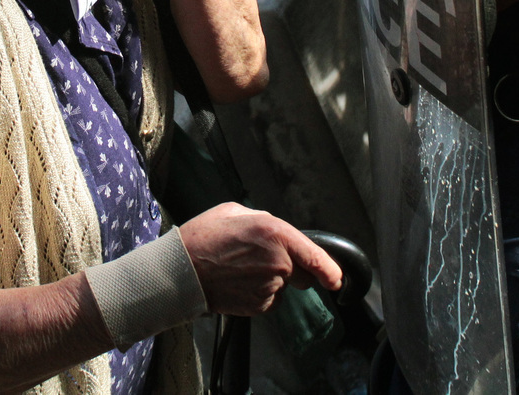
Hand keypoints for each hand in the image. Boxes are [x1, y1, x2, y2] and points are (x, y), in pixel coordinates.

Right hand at [180, 203, 342, 315]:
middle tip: (261, 259)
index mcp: (275, 233)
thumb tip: (275, 233)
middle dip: (292, 267)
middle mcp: (278, 261)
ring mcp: (269, 286)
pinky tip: (238, 281)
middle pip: (302, 273)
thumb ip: (264, 221)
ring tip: (240, 268)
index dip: (331, 270)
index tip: (338, 279)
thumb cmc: (204, 237)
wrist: (180, 272)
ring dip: (271, 279)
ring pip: (282, 285)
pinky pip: (269, 299)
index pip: (315, 256)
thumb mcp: (235, 212)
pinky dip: (259, 292)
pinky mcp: (258, 306)